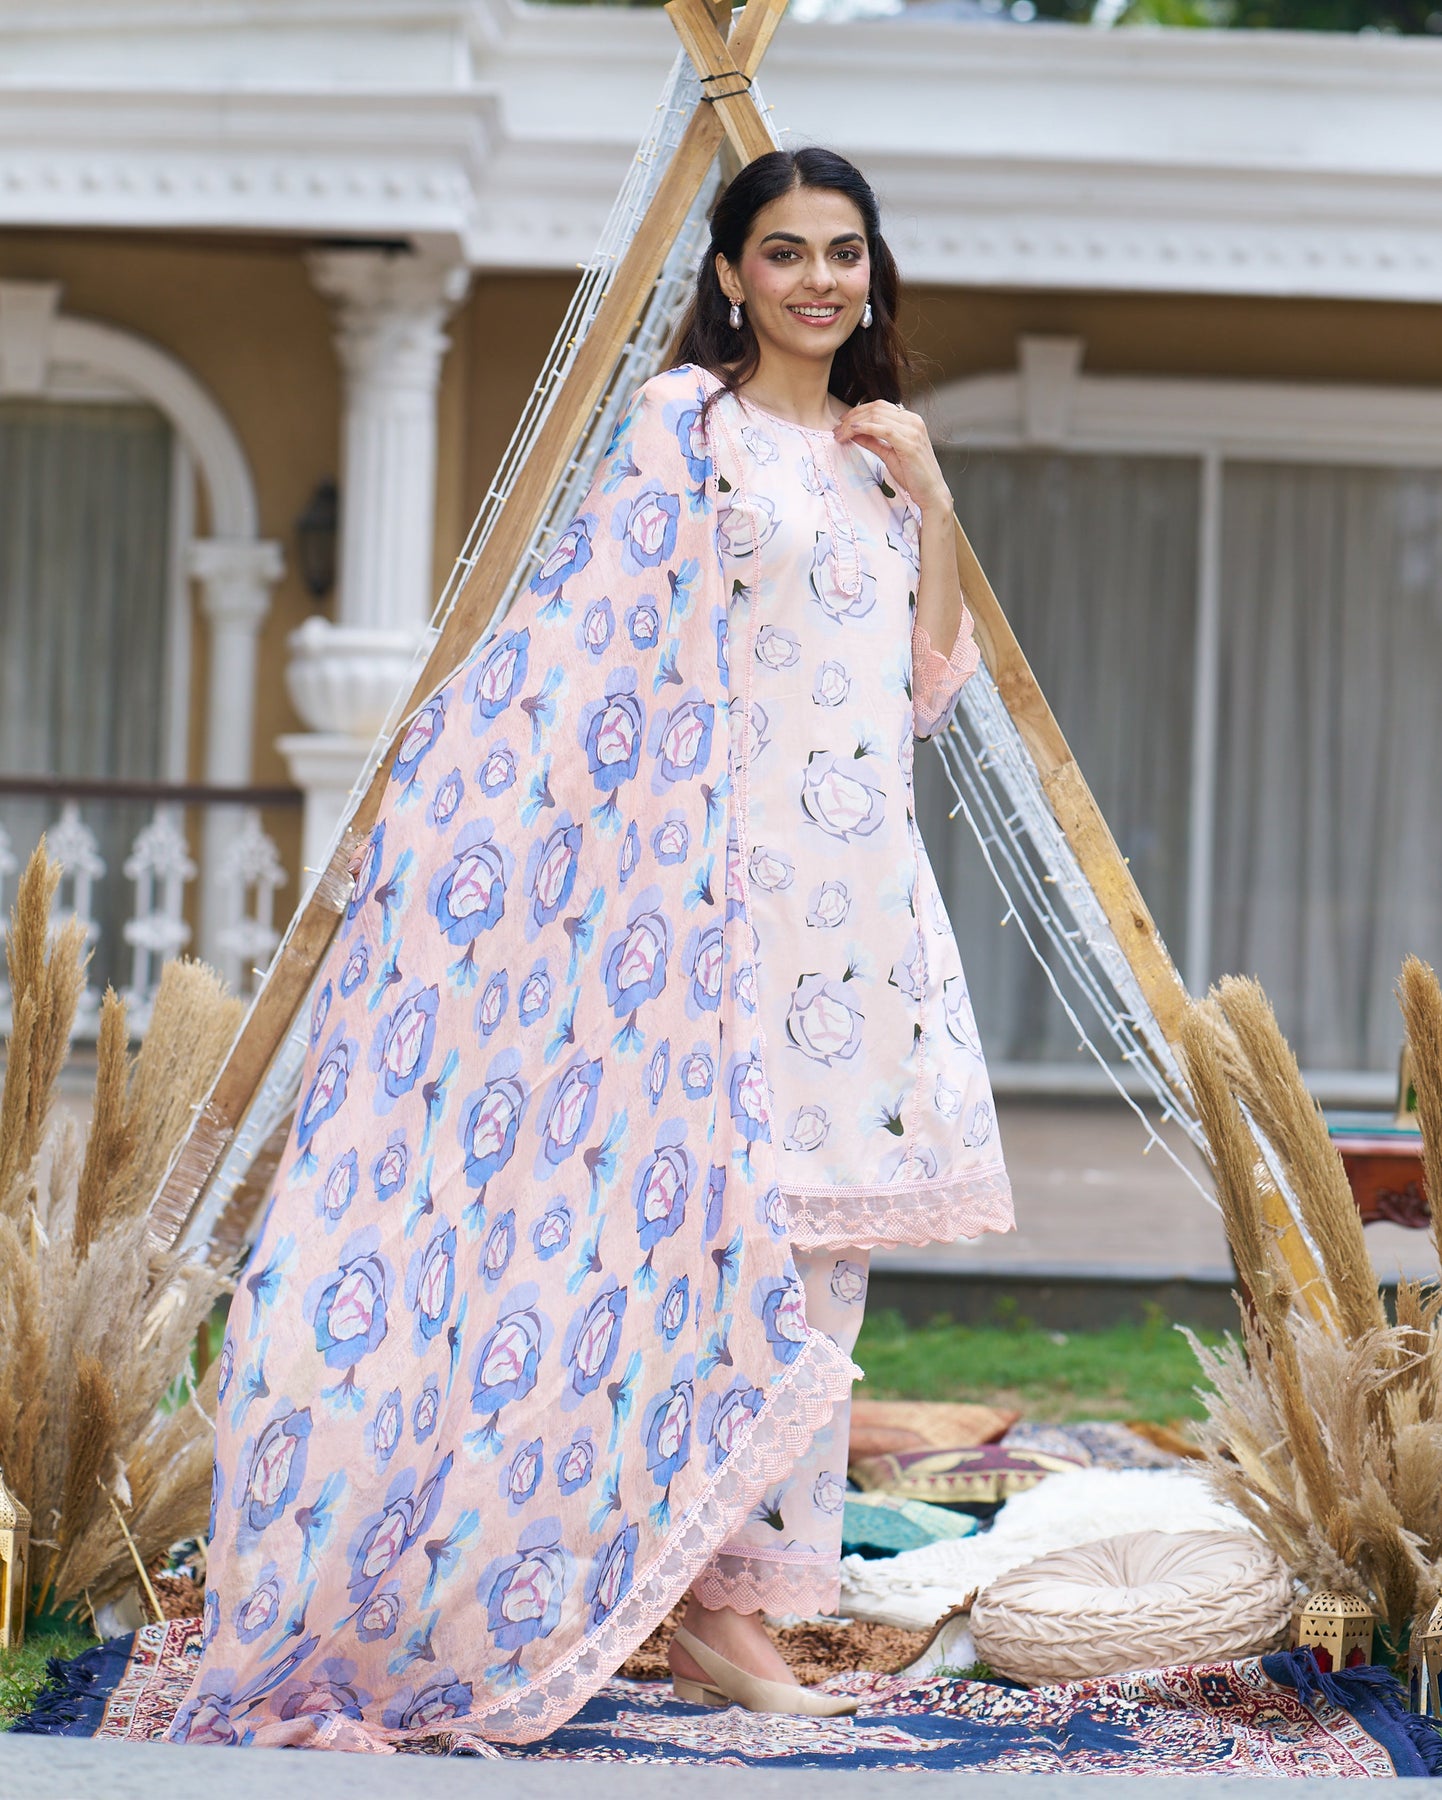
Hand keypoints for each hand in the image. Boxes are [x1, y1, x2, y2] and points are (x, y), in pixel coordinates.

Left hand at [834, 400, 951, 516]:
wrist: (931, 493)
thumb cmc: (914, 476)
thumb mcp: (889, 454)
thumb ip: (873, 441)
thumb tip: (855, 434)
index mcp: (910, 421)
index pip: (880, 407)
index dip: (858, 411)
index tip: (843, 422)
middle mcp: (913, 421)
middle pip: (876, 408)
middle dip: (852, 417)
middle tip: (837, 429)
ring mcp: (912, 431)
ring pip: (877, 416)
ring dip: (854, 424)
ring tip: (841, 434)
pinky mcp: (909, 443)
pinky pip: (884, 429)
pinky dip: (866, 428)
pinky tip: (853, 431)